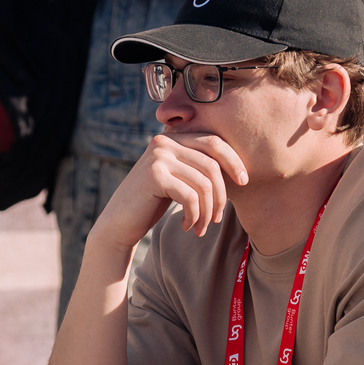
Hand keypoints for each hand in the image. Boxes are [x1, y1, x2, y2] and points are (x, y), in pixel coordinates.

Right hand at [90, 130, 249, 251]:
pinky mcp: (154, 175)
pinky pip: (190, 196)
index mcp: (173, 137)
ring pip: (204, 184)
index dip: (234, 161)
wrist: (119, 223)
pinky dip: (195, 215)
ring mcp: (158, 156)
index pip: (214, 142)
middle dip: (222, 194)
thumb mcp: (178, 179)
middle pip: (212, 164)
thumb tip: (238, 168)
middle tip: (218, 217)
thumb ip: (197, 167)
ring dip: (208, 211)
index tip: (244, 182)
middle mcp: (165, 141)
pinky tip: (188, 226)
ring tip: (201, 227)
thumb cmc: (152, 202)